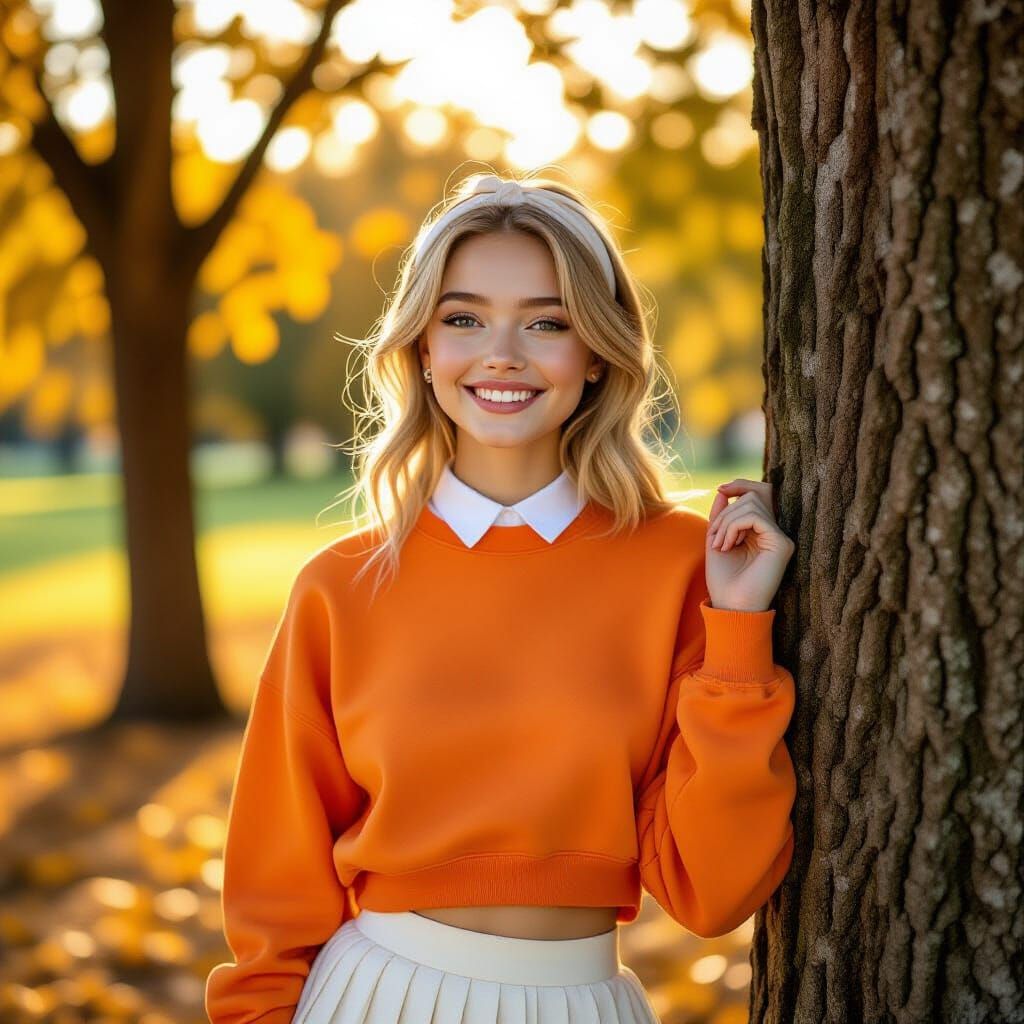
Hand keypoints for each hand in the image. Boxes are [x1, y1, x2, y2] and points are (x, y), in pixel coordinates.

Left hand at [706, 479, 794, 611]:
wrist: (731, 607)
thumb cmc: (723, 580)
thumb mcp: (716, 540)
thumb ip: (721, 516)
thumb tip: (723, 490)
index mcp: (760, 531)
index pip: (760, 493)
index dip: (741, 485)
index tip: (721, 490)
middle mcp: (774, 532)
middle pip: (756, 493)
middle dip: (728, 509)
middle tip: (715, 535)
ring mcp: (780, 538)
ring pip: (752, 503)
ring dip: (727, 521)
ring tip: (721, 545)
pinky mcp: (782, 544)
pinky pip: (755, 517)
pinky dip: (734, 526)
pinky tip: (728, 545)